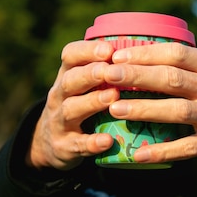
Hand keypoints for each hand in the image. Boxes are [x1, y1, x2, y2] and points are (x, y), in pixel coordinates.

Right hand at [26, 40, 118, 169]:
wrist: (50, 143)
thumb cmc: (81, 104)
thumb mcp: (86, 84)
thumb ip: (107, 69)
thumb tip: (146, 49)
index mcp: (68, 75)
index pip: (70, 56)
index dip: (87, 51)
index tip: (108, 50)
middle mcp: (60, 95)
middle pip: (70, 80)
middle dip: (89, 74)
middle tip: (109, 70)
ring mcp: (59, 121)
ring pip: (71, 109)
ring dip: (92, 102)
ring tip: (113, 97)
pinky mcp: (64, 147)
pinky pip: (77, 145)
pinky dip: (92, 143)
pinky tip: (108, 141)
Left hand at [103, 42, 196, 164]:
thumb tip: (160, 55)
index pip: (177, 53)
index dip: (145, 52)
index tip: (118, 53)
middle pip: (171, 78)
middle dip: (134, 75)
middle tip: (105, 74)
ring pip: (176, 110)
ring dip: (142, 109)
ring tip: (114, 107)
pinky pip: (189, 147)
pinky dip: (163, 151)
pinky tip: (140, 154)